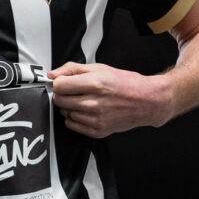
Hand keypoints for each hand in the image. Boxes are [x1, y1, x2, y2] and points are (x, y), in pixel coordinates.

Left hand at [49, 62, 169, 138]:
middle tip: (74, 91)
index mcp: (95, 83)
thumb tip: (52, 74)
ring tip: (84, 100)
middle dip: (63, 94)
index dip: (59, 83)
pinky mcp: (98, 131)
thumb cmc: (124, 83)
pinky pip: (73, 125)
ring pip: (65, 114)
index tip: (64, 82)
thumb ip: (72, 69)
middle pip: (59, 100)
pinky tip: (86, 111)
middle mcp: (94, 103)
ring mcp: (96, 119)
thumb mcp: (99, 67)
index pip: (59, 86)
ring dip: (69, 107)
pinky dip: (75, 118)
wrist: (146, 101)